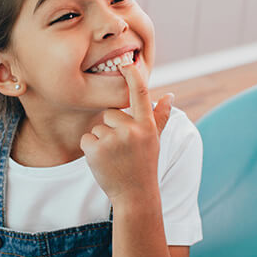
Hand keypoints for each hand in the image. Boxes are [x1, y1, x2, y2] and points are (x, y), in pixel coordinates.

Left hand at [80, 57, 174, 203]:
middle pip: (110, 114)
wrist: (135, 196)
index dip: (132, 76)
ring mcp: (113, 140)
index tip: (125, 61)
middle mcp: (131, 130)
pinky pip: (87, 138)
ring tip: (114, 157)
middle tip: (122, 148)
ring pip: (97, 127)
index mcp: (146, 125)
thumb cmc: (144, 165)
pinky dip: (91, 149)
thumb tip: (169, 95)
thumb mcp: (154, 140)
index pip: (140, 94)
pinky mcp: (96, 149)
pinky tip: (103, 161)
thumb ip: (160, 116)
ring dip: (101, 140)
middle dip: (112, 128)